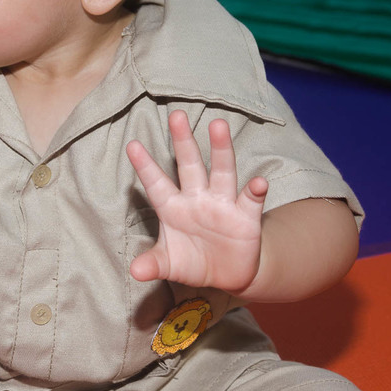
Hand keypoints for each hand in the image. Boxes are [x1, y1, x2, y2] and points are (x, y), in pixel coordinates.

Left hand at [126, 110, 268, 292]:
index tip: (131, 145)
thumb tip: (135, 271)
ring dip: (221, 150)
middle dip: (183, 141)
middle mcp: (197, 198)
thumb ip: (153, 265)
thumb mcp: (170, 265)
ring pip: (221, 172)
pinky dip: (256, 191)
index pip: (156, 184)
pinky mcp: (246, 216)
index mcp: (173, 207)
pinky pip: (251, 200)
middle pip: (189, 165)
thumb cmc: (193, 261)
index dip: (145, 166)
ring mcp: (222, 204)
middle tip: (176, 115)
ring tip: (218, 126)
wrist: (228, 274)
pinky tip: (259, 182)